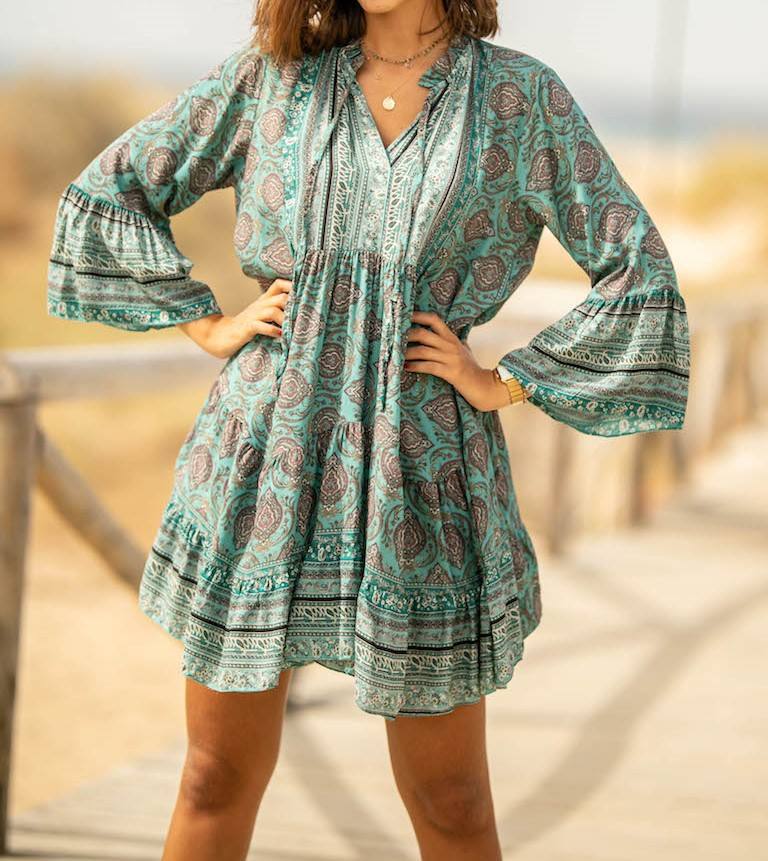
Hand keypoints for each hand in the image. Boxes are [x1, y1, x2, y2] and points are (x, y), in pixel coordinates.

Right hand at [177, 278, 292, 358]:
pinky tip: (279, 336)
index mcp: (264, 300)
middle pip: (281, 297)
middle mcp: (260, 305)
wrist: (222, 336)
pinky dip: (272, 331)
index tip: (305, 296)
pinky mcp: (247, 328)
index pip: (279, 284)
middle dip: (294, 308)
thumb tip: (300, 313)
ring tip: (291, 330)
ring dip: (285, 320)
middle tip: (303, 319)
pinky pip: (261, 326)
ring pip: (273, 311)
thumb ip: (278, 311)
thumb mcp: (263, 316)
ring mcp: (253, 315)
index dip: (292, 286)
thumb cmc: (247, 327)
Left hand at [404, 311, 512, 411]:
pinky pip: (428, 367)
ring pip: (422, 351)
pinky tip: (406, 368)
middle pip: (423, 334)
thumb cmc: (472, 368)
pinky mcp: (450, 373)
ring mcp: (450, 359)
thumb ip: (454, 341)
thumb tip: (442, 334)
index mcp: (452, 338)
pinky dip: (415, 367)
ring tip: (395, 356)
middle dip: (406, 336)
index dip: (419, 316)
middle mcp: (450, 345)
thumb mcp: (464, 350)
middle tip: (393, 339)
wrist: (485, 386)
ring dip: (406, 354)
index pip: (434, 320)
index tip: (405, 316)